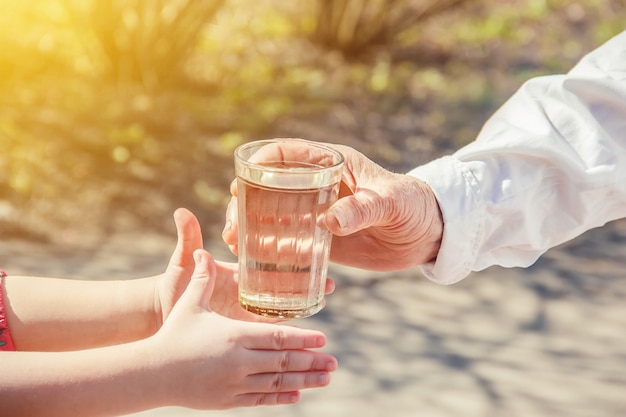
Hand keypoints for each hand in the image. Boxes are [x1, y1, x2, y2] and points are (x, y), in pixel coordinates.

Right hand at [151, 249, 337, 409]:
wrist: (151, 373)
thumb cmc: (173, 334)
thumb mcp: (190, 304)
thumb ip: (202, 279)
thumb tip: (203, 252)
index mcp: (235, 335)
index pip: (278, 337)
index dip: (304, 339)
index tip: (324, 340)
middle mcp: (239, 361)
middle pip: (284, 361)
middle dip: (312, 361)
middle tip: (334, 362)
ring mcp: (235, 383)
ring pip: (277, 383)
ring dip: (304, 381)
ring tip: (324, 379)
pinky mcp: (228, 400)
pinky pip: (261, 399)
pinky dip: (280, 397)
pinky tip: (296, 395)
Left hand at [156, 208, 334, 324]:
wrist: (161, 313)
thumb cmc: (174, 285)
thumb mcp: (183, 263)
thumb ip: (188, 239)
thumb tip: (182, 211)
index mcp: (240, 274)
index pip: (273, 267)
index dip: (296, 265)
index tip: (318, 261)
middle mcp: (248, 293)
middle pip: (283, 289)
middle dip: (307, 287)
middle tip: (330, 285)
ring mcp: (246, 314)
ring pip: (279, 314)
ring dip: (300, 314)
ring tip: (322, 307)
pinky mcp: (241, 333)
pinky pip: (265, 336)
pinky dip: (281, 338)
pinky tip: (299, 344)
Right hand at [223, 141, 443, 270]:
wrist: (427, 234)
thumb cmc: (413, 206)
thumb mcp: (391, 203)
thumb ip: (362, 209)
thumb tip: (328, 222)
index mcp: (332, 163)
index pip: (288, 152)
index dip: (260, 161)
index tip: (242, 179)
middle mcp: (318, 185)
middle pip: (270, 185)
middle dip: (246, 200)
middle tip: (233, 222)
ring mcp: (317, 212)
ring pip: (273, 213)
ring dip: (251, 225)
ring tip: (234, 241)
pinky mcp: (322, 238)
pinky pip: (290, 240)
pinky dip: (271, 248)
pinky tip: (255, 260)